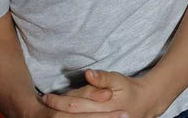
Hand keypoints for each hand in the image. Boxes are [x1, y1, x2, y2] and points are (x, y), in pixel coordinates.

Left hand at [45, 69, 159, 117]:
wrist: (144, 103)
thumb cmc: (129, 90)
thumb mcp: (118, 80)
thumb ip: (103, 78)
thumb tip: (88, 73)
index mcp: (102, 106)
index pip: (76, 103)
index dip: (61, 100)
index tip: (46, 98)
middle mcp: (99, 116)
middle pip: (73, 114)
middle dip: (57, 109)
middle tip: (43, 103)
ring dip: (62, 114)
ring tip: (49, 108)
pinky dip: (72, 116)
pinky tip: (63, 114)